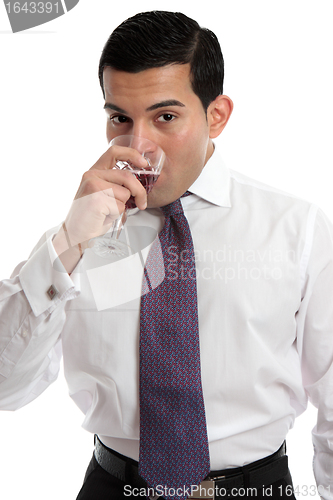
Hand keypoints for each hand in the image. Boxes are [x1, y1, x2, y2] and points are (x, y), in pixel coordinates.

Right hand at [53, 145, 147, 270]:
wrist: (76, 233)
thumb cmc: (92, 215)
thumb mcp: (103, 194)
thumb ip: (116, 184)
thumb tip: (139, 185)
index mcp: (94, 171)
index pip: (114, 152)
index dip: (132, 154)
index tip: (144, 163)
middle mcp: (91, 175)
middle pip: (127, 176)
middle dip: (140, 191)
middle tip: (142, 203)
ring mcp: (93, 186)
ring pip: (125, 193)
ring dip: (121, 206)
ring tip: (107, 211)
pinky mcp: (96, 199)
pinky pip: (119, 206)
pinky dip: (116, 214)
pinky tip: (103, 216)